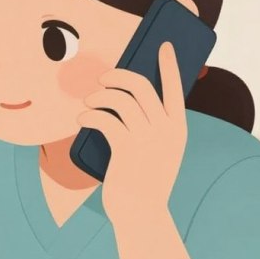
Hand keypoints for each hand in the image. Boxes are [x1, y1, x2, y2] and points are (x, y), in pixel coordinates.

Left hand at [77, 42, 186, 225]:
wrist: (142, 213)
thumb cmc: (145, 180)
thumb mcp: (158, 151)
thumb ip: (152, 127)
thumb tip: (128, 97)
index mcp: (178, 128)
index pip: (176, 87)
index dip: (169, 64)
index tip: (163, 45)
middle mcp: (166, 130)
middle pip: (141, 86)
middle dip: (118, 76)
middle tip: (103, 79)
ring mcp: (147, 138)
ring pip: (120, 100)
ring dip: (99, 97)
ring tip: (88, 104)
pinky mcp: (126, 148)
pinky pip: (104, 119)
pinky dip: (89, 116)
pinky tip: (81, 120)